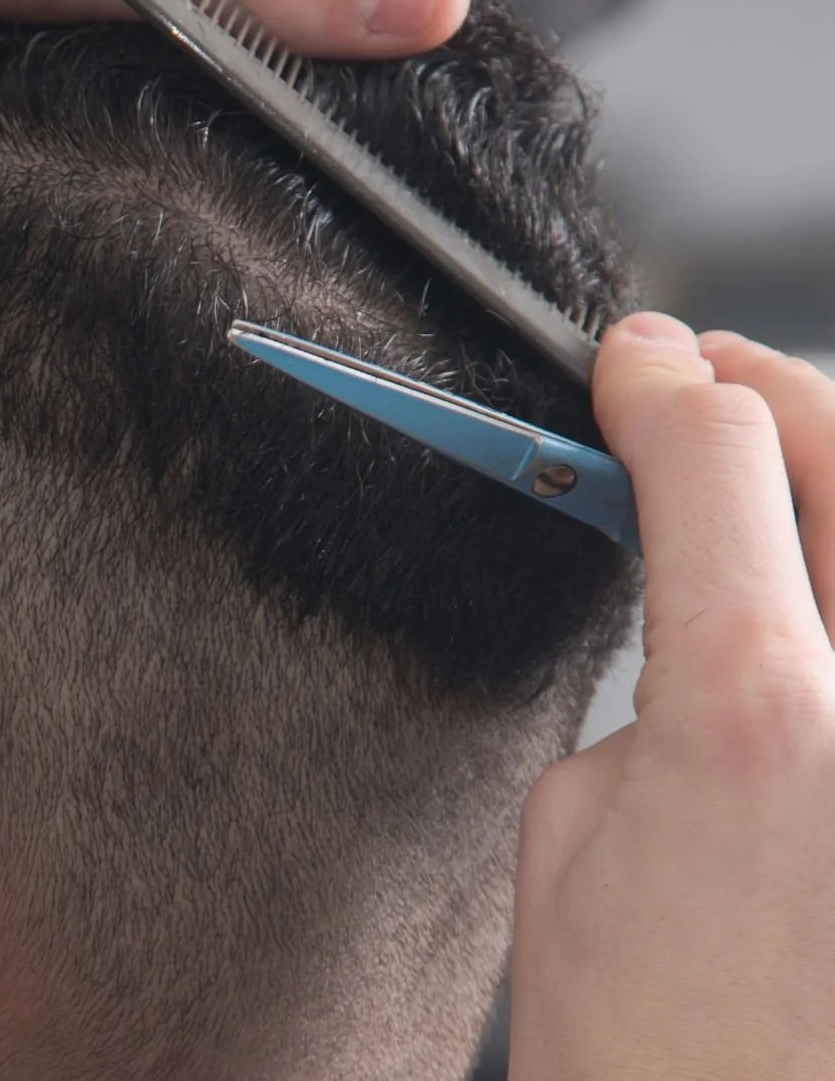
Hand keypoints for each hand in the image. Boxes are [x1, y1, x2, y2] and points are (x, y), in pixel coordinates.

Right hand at [509, 313, 834, 1078]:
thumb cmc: (649, 1054)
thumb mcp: (566, 842)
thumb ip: (641, 683)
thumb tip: (692, 602)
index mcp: (758, 708)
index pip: (714, 451)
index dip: (654, 379)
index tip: (626, 362)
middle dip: (763, 388)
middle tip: (695, 383)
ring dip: (830, 472)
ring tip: (765, 473)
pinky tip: (810, 589)